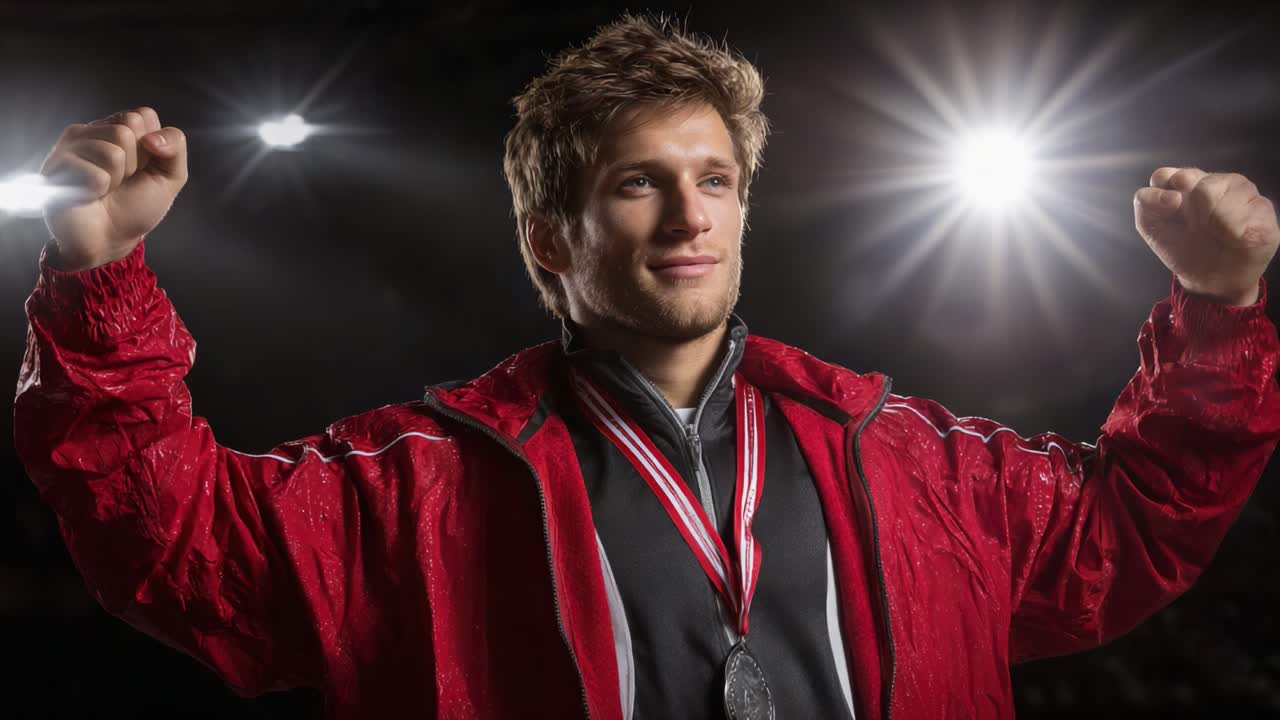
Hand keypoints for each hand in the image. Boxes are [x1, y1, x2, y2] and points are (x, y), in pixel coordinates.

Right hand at [40, 107, 187, 270]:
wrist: (110, 239)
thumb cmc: (135, 206)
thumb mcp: (170, 177)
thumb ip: (175, 148)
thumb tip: (153, 138)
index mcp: (117, 127)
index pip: (143, 115)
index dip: (152, 148)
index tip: (141, 168)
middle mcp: (91, 130)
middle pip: (126, 129)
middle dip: (135, 163)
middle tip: (121, 181)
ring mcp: (70, 145)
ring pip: (112, 151)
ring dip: (116, 179)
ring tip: (105, 189)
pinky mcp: (56, 165)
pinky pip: (95, 174)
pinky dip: (98, 190)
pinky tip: (88, 195)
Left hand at [1134, 167, 1279, 305]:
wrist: (1213, 279)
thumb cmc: (1184, 249)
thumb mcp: (1153, 228)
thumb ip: (1146, 203)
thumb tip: (1172, 195)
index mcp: (1185, 183)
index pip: (1164, 176)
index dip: (1163, 199)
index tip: (1172, 217)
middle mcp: (1214, 180)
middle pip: (1188, 179)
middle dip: (1185, 211)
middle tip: (1195, 229)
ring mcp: (1240, 190)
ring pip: (1212, 193)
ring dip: (1208, 222)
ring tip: (1215, 233)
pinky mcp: (1261, 205)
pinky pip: (1239, 213)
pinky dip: (1231, 232)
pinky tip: (1234, 237)